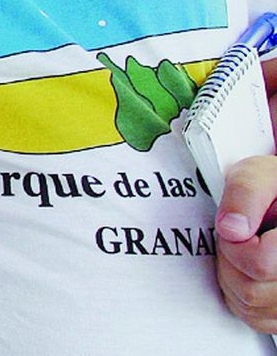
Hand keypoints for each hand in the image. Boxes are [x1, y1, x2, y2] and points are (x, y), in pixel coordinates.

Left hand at [216, 155, 276, 331]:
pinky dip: (242, 297)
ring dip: (233, 278)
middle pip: (250, 291)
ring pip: (250, 308)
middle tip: (240, 237)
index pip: (259, 264)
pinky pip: (256, 319)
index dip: (236, 244)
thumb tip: (231, 228)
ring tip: (247, 251)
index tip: (238, 228)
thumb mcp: (263, 173)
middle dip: (230, 261)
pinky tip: (250, 271)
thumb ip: (247, 192)